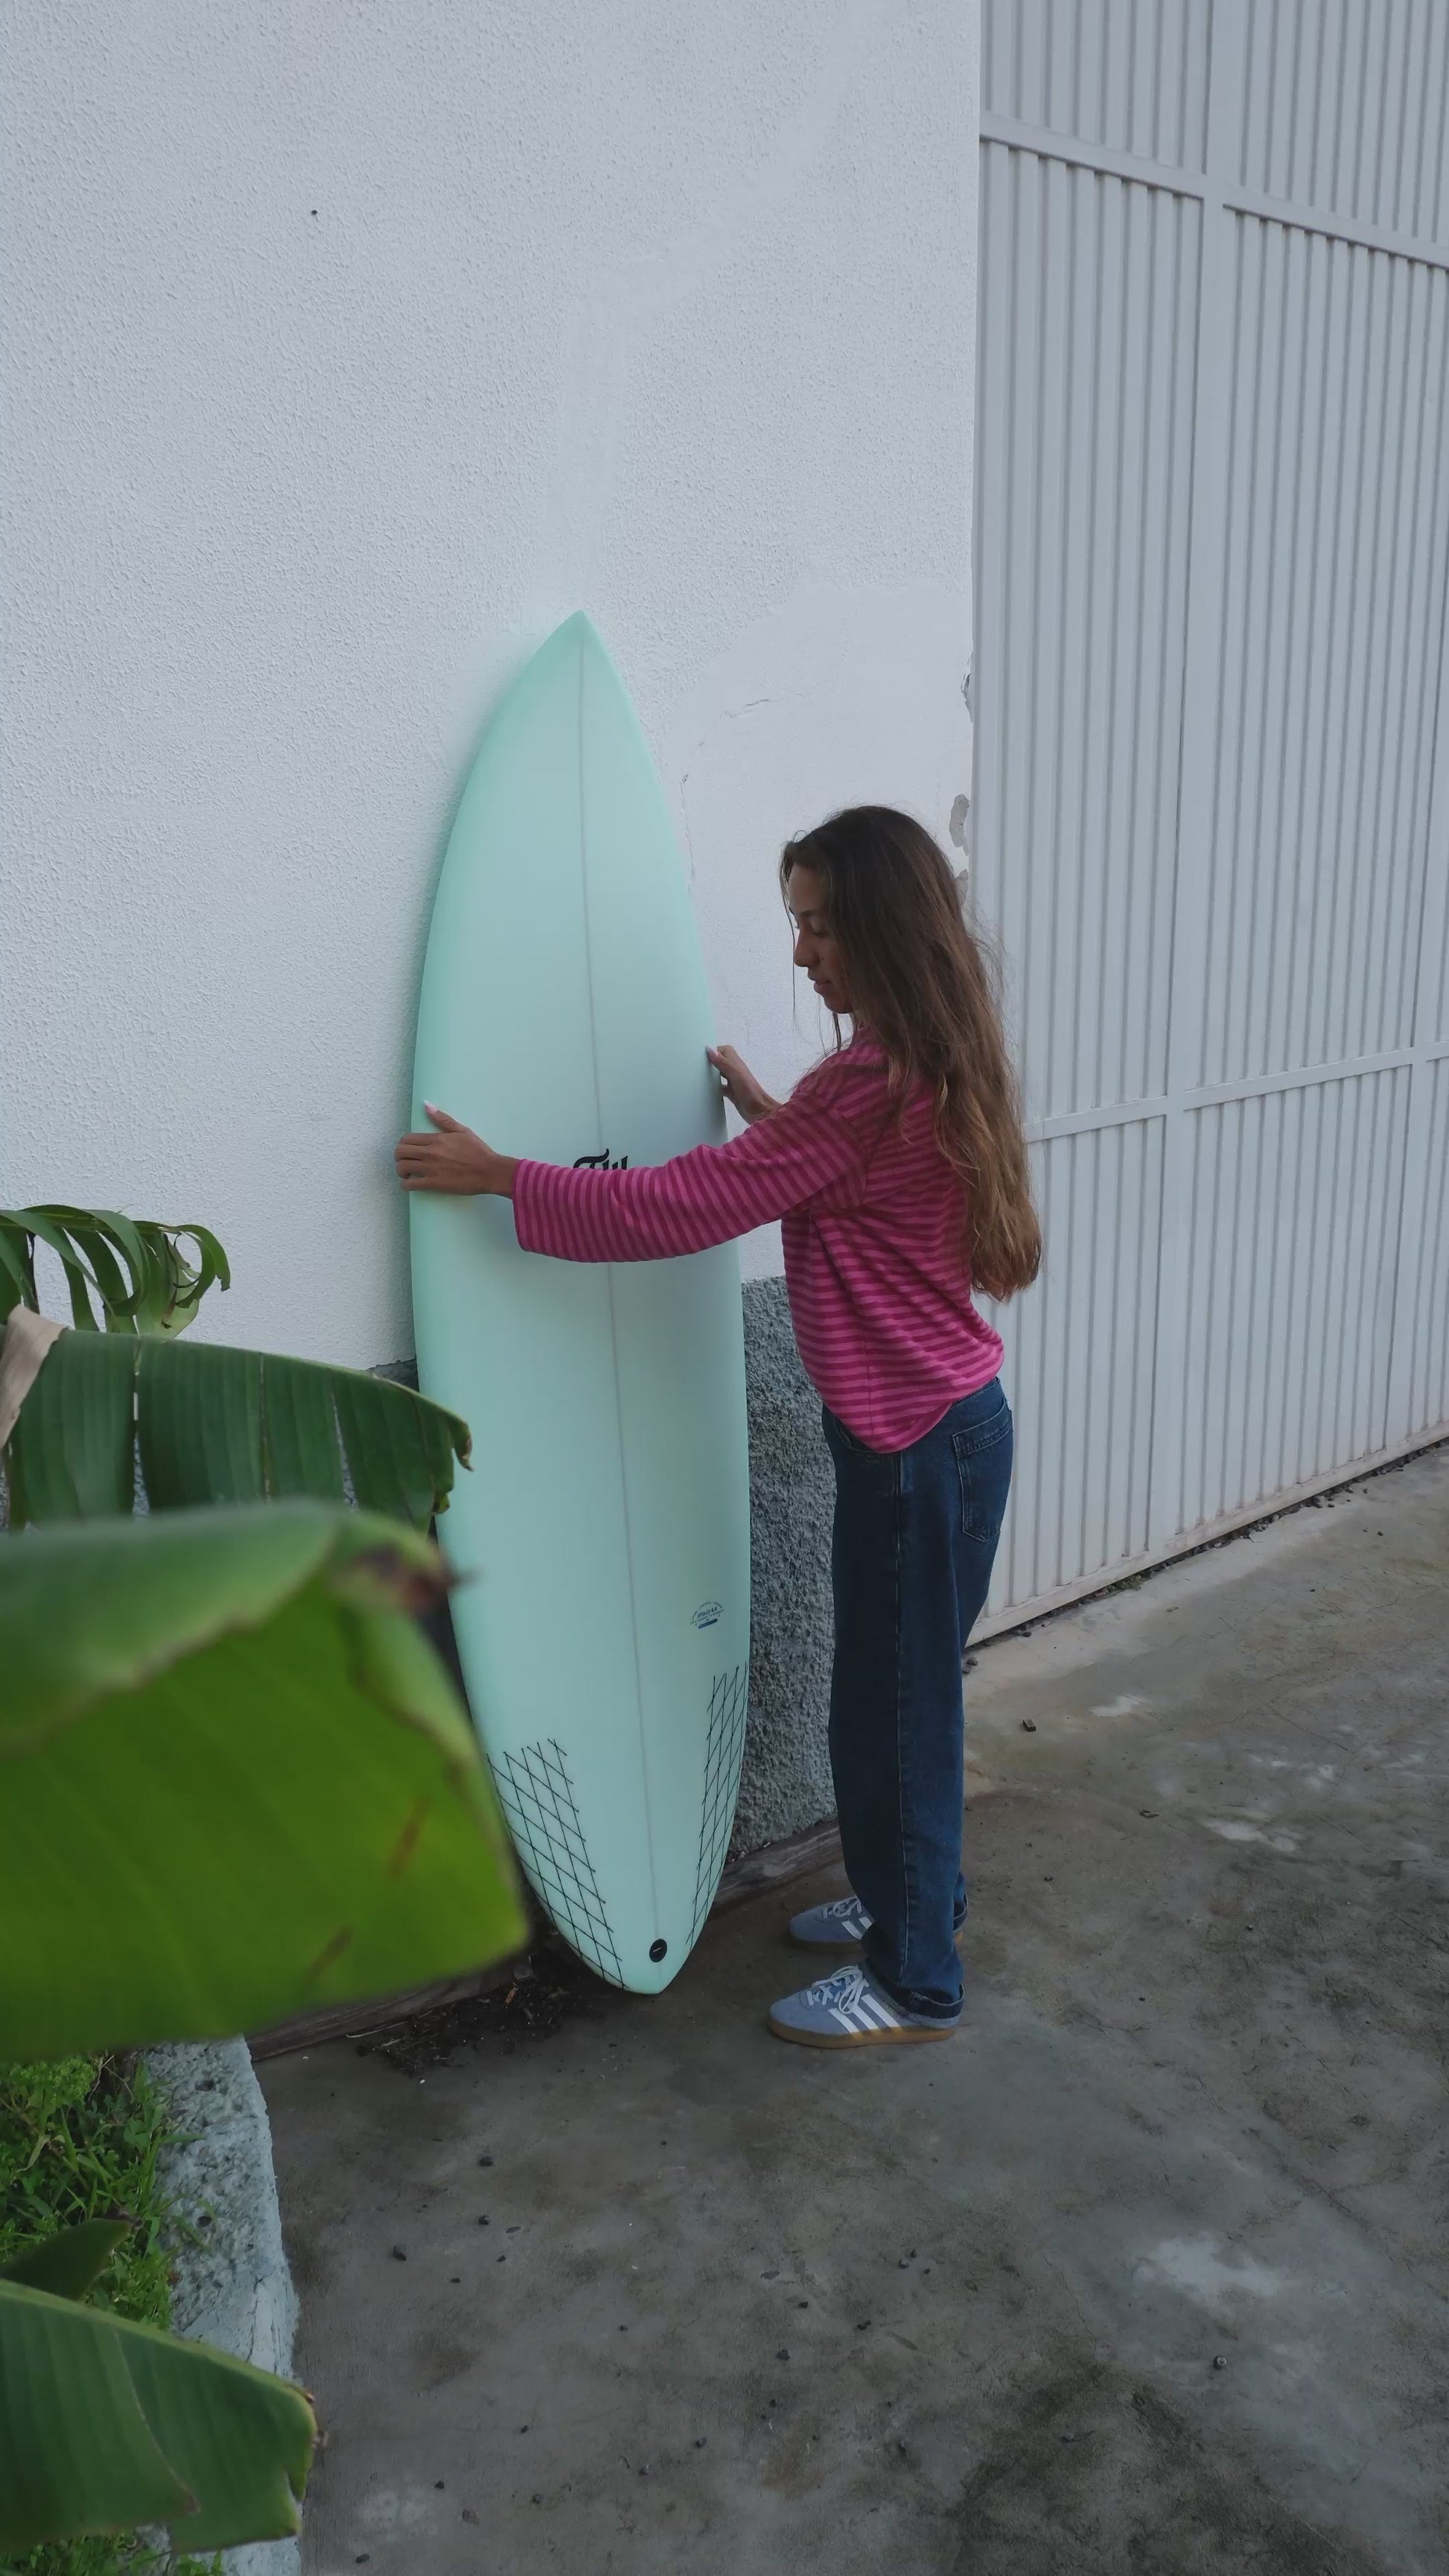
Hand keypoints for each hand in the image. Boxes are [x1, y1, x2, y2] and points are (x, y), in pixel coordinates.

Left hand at [395, 1104, 516, 1195]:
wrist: (489, 1171)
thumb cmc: (478, 1151)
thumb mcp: (462, 1130)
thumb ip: (443, 1119)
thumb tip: (426, 1105)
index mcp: (435, 1139)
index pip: (406, 1139)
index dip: (402, 1145)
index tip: (407, 1150)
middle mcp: (429, 1152)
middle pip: (400, 1152)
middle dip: (398, 1157)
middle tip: (405, 1161)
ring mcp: (430, 1168)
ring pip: (402, 1168)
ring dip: (400, 1171)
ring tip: (407, 1174)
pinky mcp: (434, 1183)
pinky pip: (410, 1184)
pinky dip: (405, 1185)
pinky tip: (410, 1184)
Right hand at [707, 1045, 778, 1125]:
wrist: (760, 1112)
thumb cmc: (750, 1092)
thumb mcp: (735, 1075)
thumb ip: (723, 1063)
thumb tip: (709, 1049)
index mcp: (736, 1064)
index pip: (725, 1051)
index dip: (715, 1050)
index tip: (701, 1055)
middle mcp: (735, 1071)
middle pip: (721, 1061)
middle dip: (711, 1061)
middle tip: (697, 1065)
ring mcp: (733, 1083)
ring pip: (720, 1074)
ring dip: (711, 1074)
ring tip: (699, 1076)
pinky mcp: (732, 1093)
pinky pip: (720, 1087)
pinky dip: (714, 1087)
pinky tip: (706, 1090)